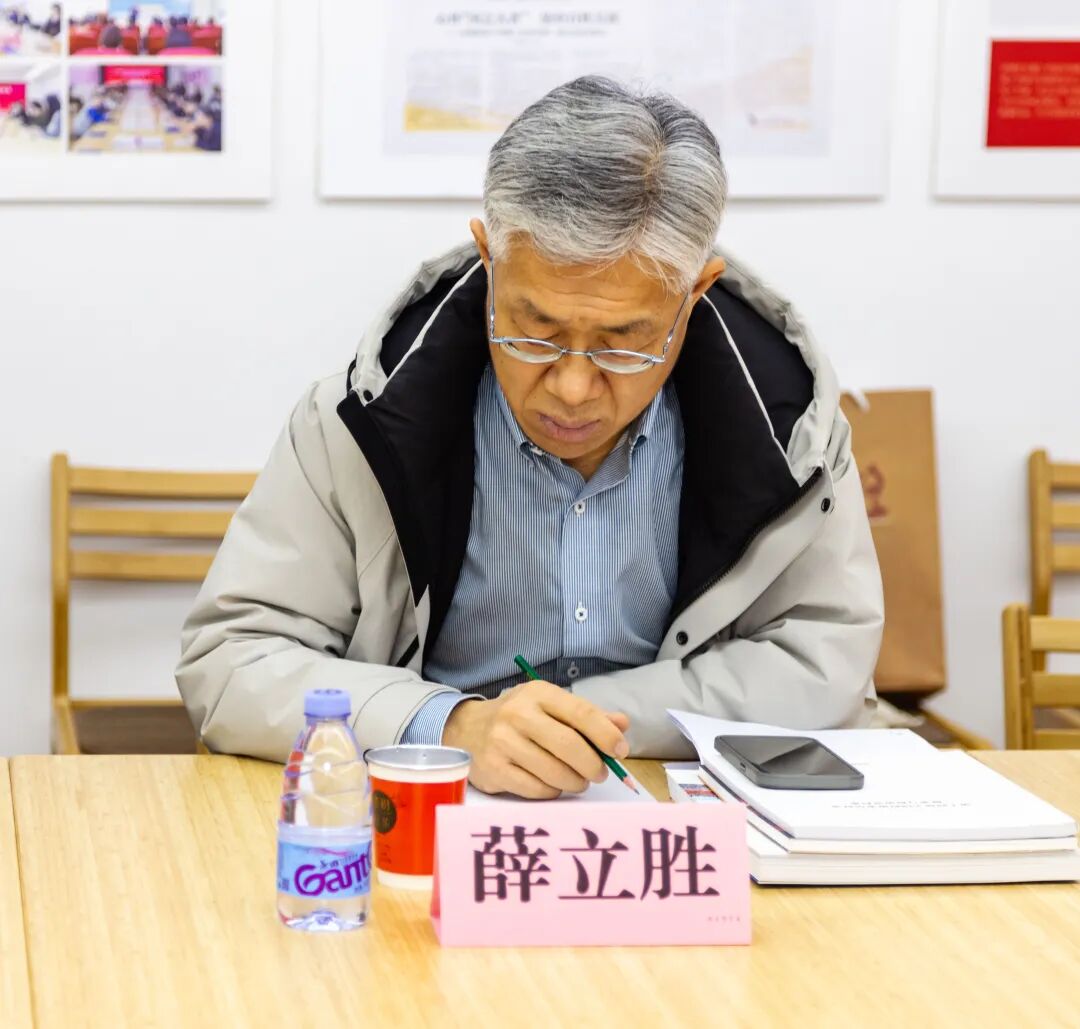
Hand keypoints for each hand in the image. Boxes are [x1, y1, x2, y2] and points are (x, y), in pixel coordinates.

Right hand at [442, 680, 630, 799]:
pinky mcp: (494, 770)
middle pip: (569, 746)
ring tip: (578, 780)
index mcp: (538, 694)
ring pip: (554, 772)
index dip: (605, 734)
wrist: (467, 728)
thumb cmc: (520, 717)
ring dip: (575, 782)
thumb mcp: (550, 705)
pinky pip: (537, 790)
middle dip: (593, 765)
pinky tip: (553, 784)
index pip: (581, 713)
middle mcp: (518, 715)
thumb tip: (621, 725)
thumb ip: (587, 715)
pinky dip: (553, 792)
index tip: (621, 750)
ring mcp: (503, 743)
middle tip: (601, 773)